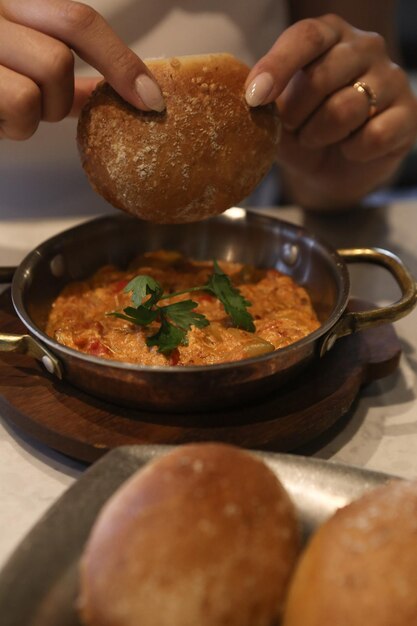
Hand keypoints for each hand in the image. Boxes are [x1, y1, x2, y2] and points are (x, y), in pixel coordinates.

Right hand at [0, 0, 164, 139]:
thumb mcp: (24, 69)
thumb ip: (69, 80)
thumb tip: (127, 93)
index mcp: (15, 7)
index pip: (80, 22)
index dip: (121, 63)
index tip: (151, 99)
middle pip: (61, 57)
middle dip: (60, 96)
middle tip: (37, 105)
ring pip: (45, 79)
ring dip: (38, 113)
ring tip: (9, 110)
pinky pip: (20, 105)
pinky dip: (16, 125)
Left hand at [245, 14, 416, 207]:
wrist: (332, 169)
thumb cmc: (303, 131)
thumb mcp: (276, 116)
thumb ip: (264, 102)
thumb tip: (247, 97)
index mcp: (328, 35)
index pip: (305, 37)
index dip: (277, 66)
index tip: (254, 97)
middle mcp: (364, 47)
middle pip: (322, 76)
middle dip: (297, 115)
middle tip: (295, 128)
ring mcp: (391, 78)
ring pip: (347, 108)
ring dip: (321, 136)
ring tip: (320, 138)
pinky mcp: (408, 113)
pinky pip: (374, 136)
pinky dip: (353, 151)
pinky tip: (350, 148)